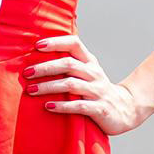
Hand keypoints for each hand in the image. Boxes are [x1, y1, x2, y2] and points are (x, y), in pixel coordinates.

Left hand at [23, 32, 144, 134]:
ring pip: (71, 85)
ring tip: (31, 90)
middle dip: (46, 67)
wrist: (126, 110)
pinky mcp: (99, 109)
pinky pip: (79, 106)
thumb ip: (68, 65)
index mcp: (90, 62)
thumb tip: (35, 57)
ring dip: (49, 86)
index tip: (37, 46)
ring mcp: (97, 91)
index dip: (56, 43)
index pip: (74, 44)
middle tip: (27, 73)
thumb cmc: (96, 90)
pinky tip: (48, 106)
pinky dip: (62, 106)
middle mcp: (94, 74)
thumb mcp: (86, 73)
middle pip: (68, 64)